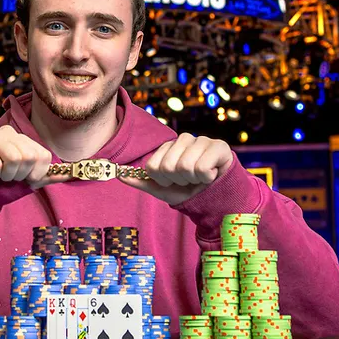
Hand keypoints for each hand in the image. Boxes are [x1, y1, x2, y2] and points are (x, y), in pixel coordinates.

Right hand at [0, 125, 69, 189]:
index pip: (43, 155)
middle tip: (8, 177)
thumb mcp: (24, 178)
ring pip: (14, 159)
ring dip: (6, 176)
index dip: (37, 173)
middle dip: (19, 176)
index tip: (26, 179)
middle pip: (29, 157)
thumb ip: (46, 176)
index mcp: (24, 141)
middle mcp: (11, 134)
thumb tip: (72, 175)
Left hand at [118, 133, 233, 204]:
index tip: (174, 181)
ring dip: (194, 180)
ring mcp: (202, 140)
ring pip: (186, 166)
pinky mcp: (220, 147)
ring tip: (201, 177)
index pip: (154, 166)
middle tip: (190, 179)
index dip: (164, 180)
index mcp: (169, 146)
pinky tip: (212, 175)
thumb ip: (140, 181)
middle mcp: (184, 139)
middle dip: (179, 180)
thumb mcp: (161, 189)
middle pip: (168, 166)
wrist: (216, 199)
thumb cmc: (189, 191)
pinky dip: (207, 178)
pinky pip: (203, 167)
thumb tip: (118, 174)